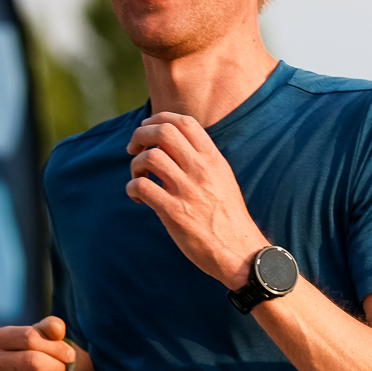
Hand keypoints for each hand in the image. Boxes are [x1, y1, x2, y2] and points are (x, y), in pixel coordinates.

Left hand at [126, 112, 264, 287]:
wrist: (239, 252)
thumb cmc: (228, 218)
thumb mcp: (223, 180)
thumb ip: (203, 161)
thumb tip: (176, 147)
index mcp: (213, 159)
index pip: (184, 122)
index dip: (159, 118)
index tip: (148, 128)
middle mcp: (201, 170)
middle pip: (162, 132)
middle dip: (140, 135)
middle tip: (133, 148)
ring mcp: (187, 190)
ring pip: (149, 157)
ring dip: (136, 164)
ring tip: (139, 178)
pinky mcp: (174, 212)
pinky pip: (142, 187)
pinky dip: (132, 188)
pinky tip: (138, 198)